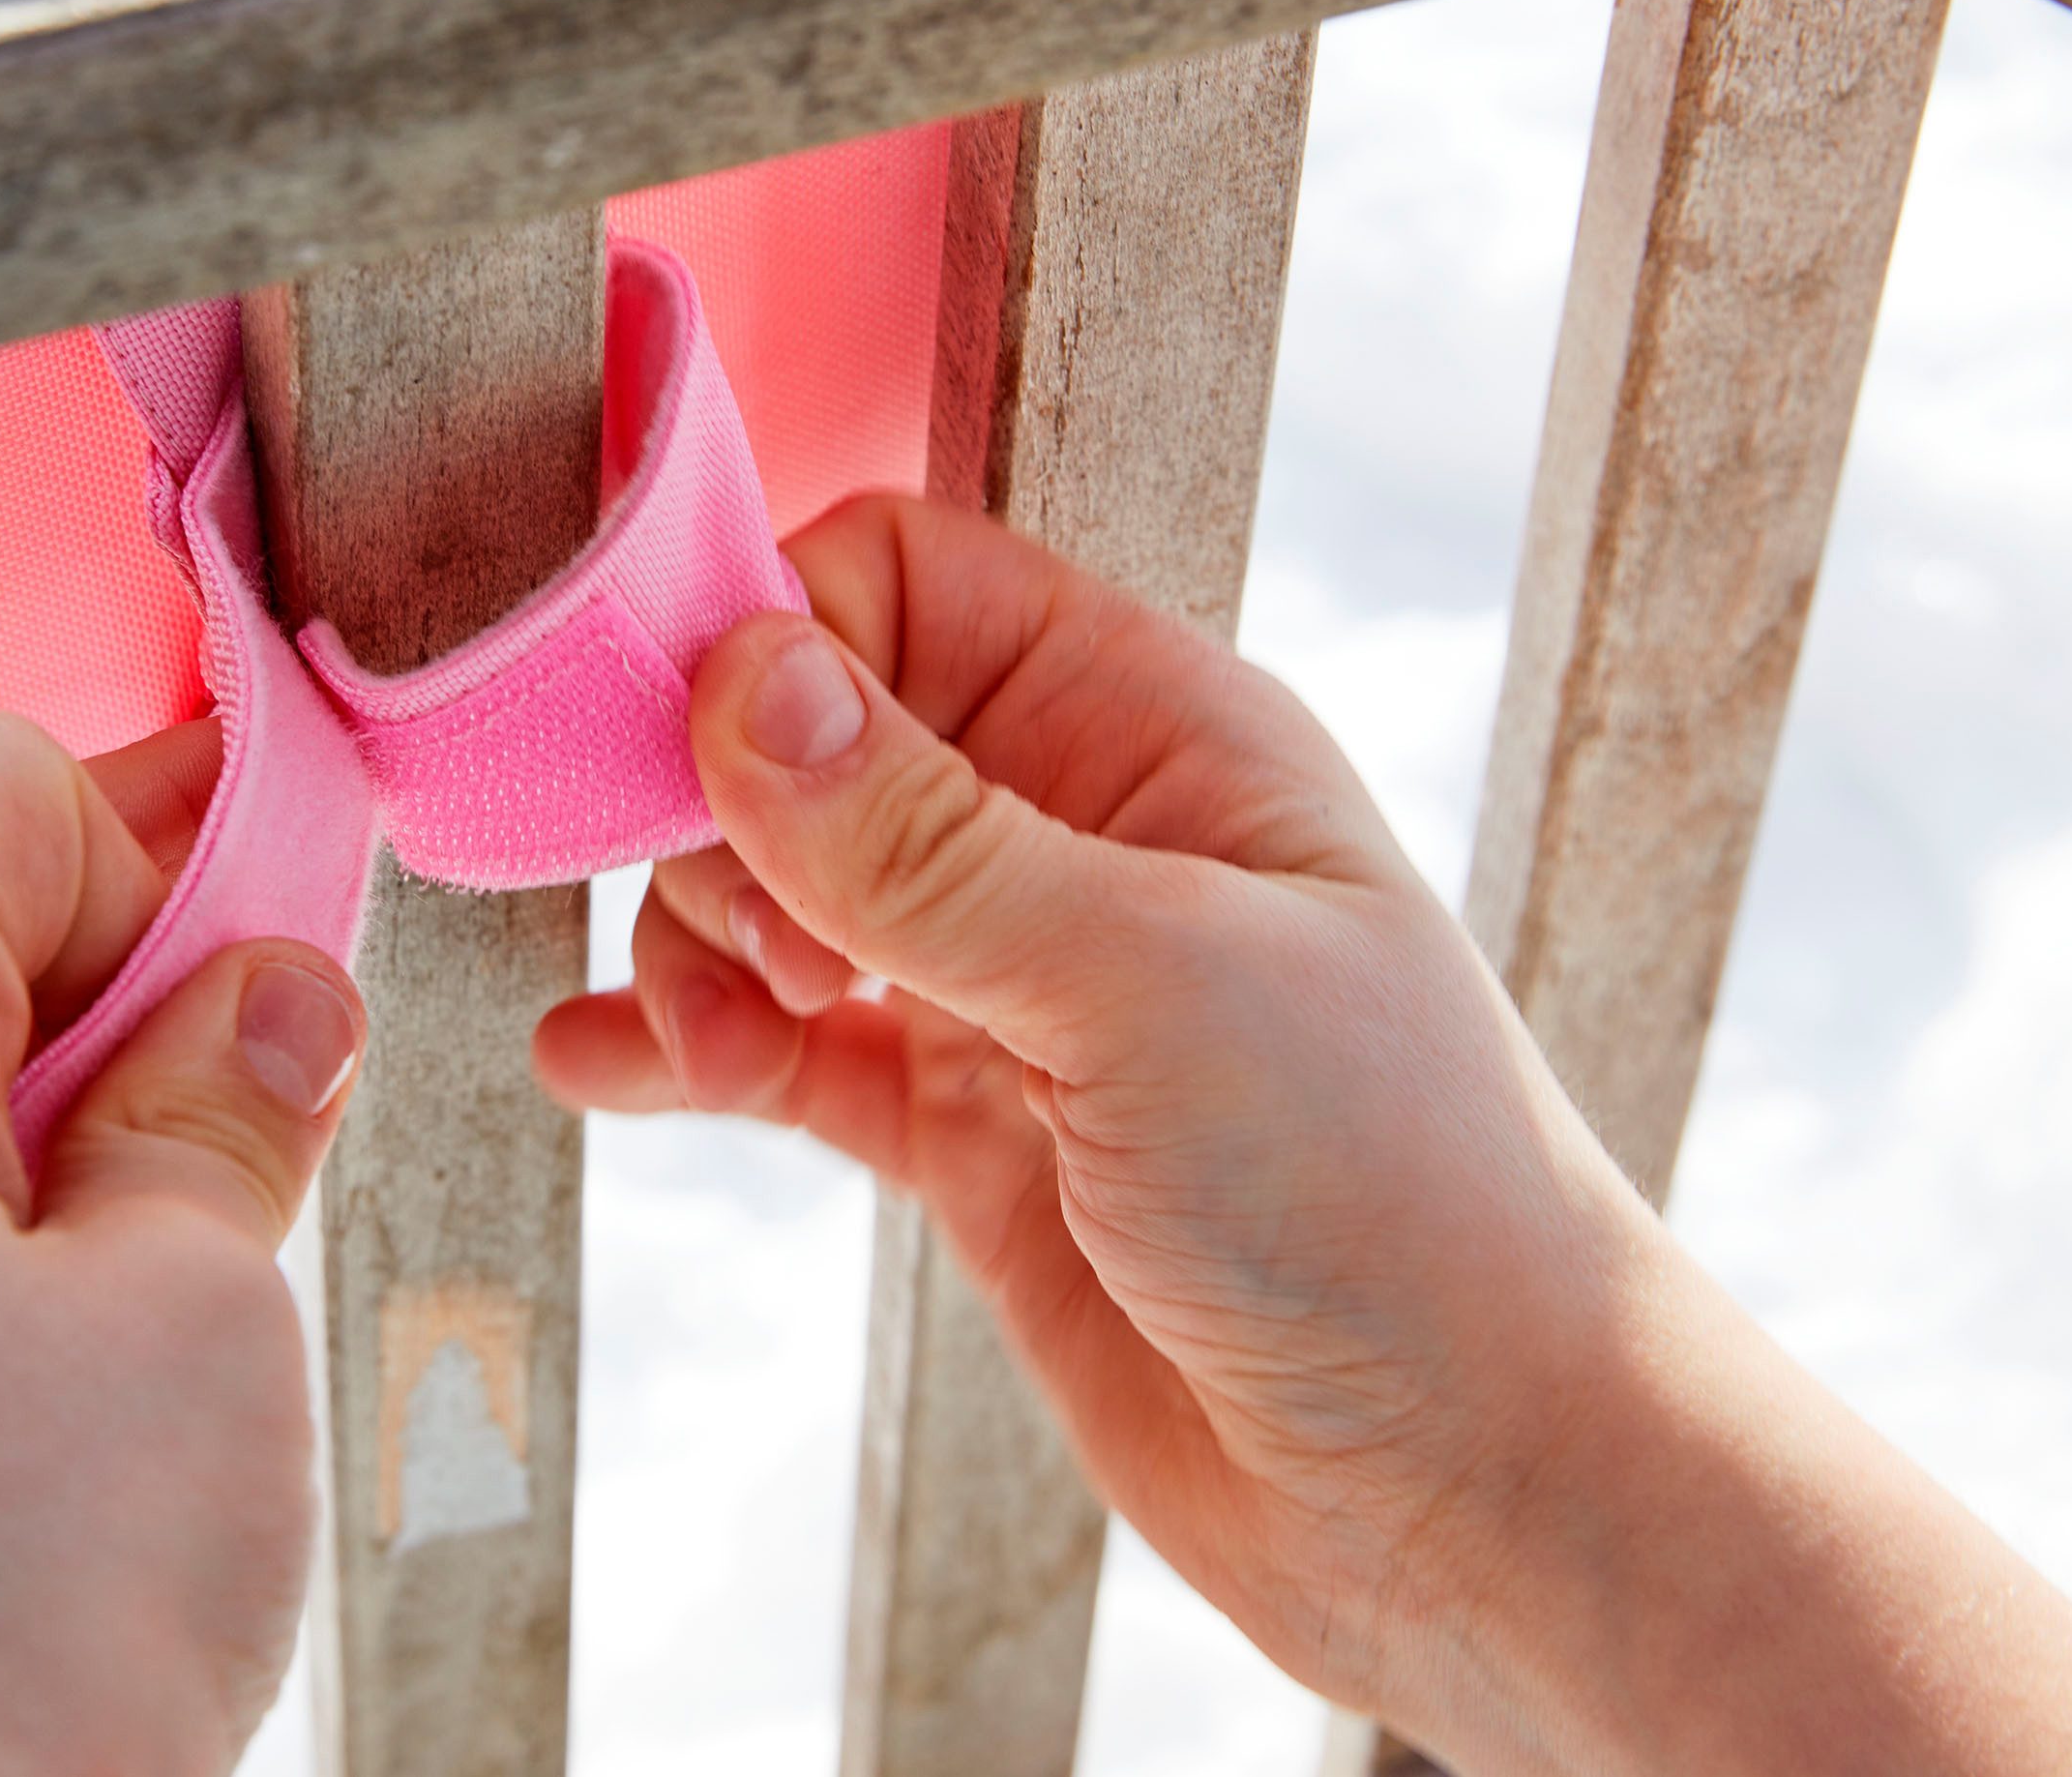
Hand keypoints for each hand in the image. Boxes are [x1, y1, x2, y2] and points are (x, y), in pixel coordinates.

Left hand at [0, 711, 363, 1776]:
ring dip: (74, 1121)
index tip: (310, 888)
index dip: (176, 829)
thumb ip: (228, 1099)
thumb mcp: (196, 1304)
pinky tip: (99, 1351)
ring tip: (206, 1250)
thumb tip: (272, 994)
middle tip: (291, 1082)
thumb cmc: (22, 1630)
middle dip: (134, 982)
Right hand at [539, 496, 2071, 1774]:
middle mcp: (1073, 836)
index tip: (690, 760)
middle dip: (716, 816)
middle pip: (811, 737)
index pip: (901, 581)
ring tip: (705, 1046)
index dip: (772, 638)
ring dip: (694, 946)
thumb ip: (929, 841)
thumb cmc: (1387, 1197)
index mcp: (1149, 731)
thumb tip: (740, 674)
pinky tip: (594, 1068)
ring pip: (779, 895)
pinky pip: (789, 1054)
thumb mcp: (1148, 984)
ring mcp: (1014, 990)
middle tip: (741, 949)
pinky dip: (689, 1053)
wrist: (1477, 1490)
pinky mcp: (971, 1136)